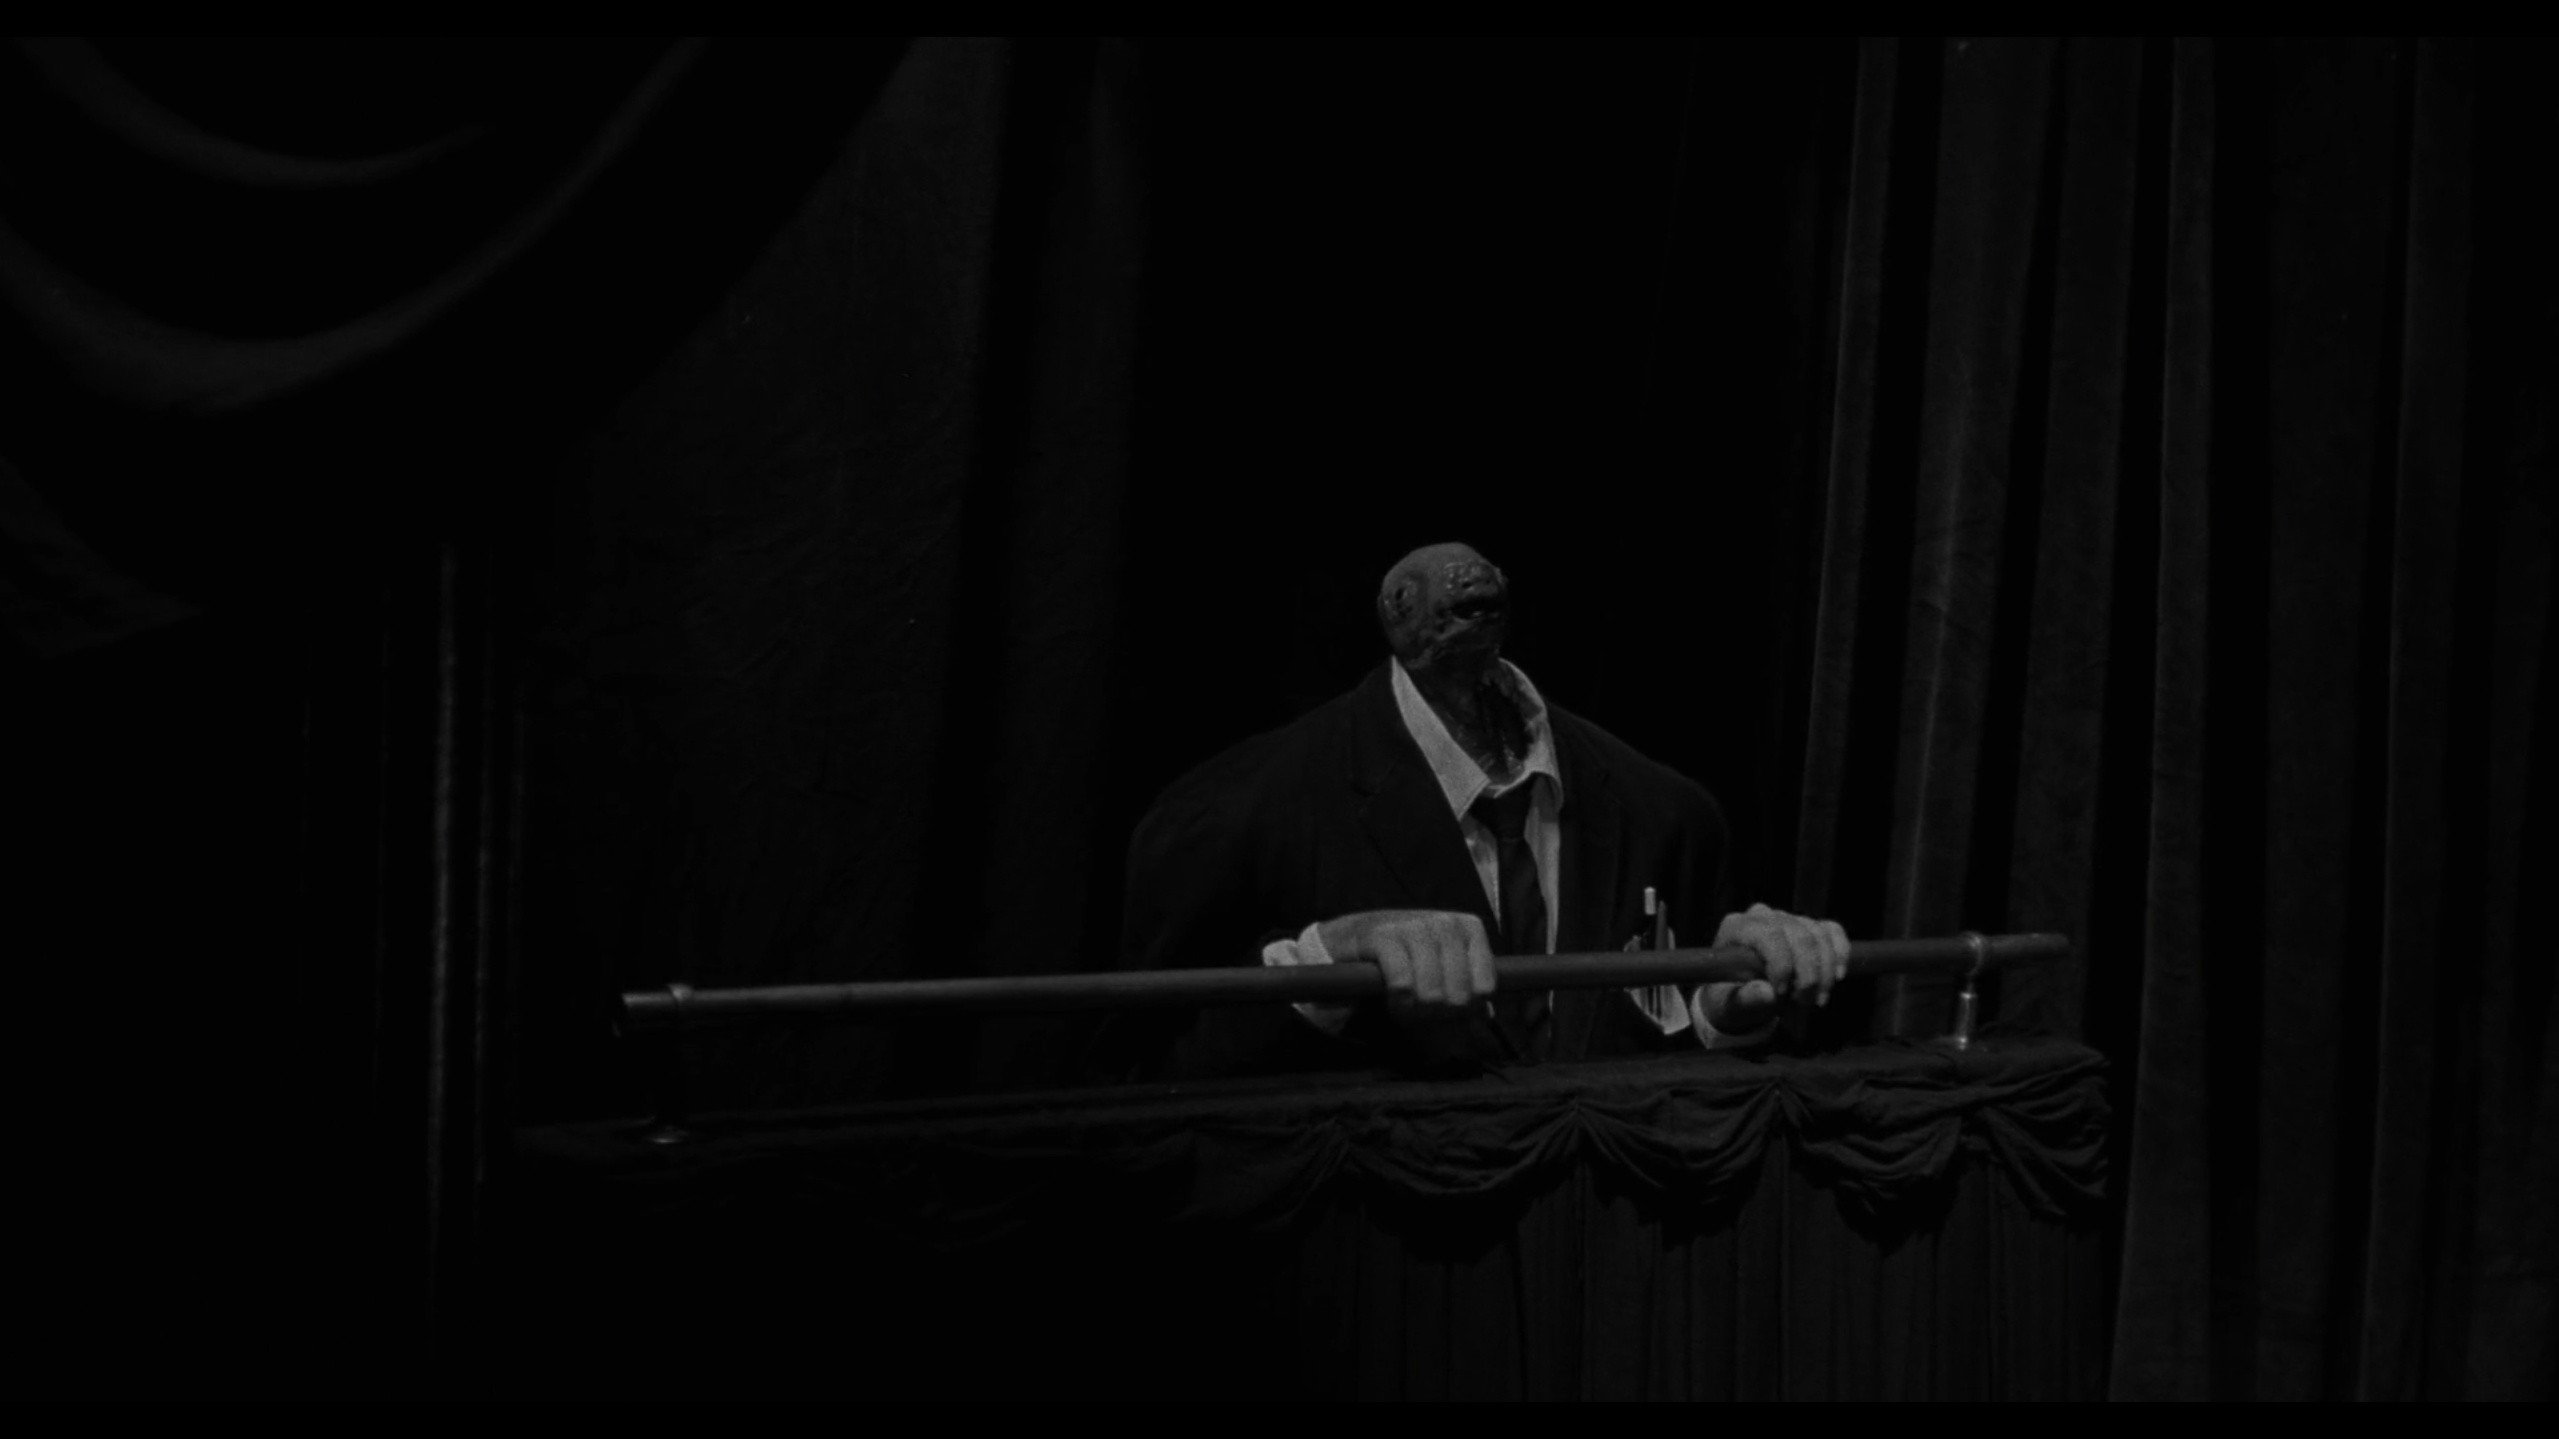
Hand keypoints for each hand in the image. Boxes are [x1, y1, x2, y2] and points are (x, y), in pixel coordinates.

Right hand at [1316, 909, 1496, 1023]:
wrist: (1352, 939)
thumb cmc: (1405, 959)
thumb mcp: (1442, 972)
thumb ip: (1467, 993)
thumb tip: (1486, 1015)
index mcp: (1468, 927)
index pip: (1485, 987)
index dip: (1468, 1010)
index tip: (1451, 1011)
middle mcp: (1444, 922)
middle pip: (1459, 993)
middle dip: (1441, 1013)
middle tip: (1424, 1014)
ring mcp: (1413, 925)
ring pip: (1432, 989)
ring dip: (1418, 1009)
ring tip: (1408, 1009)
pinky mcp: (1382, 936)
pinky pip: (1402, 982)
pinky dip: (1399, 1000)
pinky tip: (1394, 1000)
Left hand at [1706, 903, 1849, 1030]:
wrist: (1740, 992)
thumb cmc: (1730, 996)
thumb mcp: (1730, 1003)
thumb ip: (1745, 999)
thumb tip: (1767, 993)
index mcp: (1737, 927)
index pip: (1769, 935)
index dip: (1782, 964)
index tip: (1782, 993)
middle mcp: (1762, 915)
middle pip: (1799, 935)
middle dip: (1808, 974)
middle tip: (1805, 1003)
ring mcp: (1787, 918)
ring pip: (1818, 935)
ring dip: (1825, 972)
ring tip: (1817, 999)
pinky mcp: (1807, 926)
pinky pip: (1832, 930)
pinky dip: (1840, 953)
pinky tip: (1838, 976)